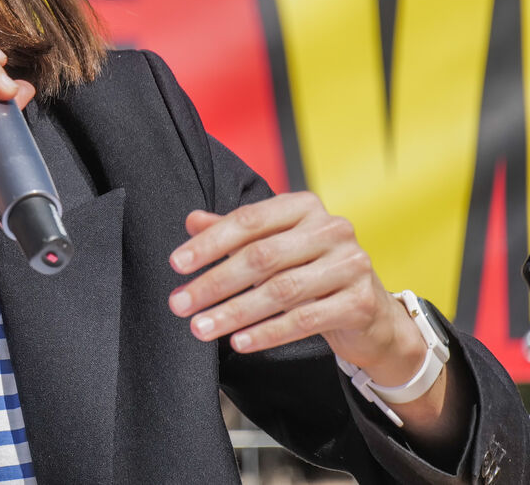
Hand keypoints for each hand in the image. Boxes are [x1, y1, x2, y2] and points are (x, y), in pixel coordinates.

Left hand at [166, 192, 421, 375]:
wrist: (372, 314)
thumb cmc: (312, 272)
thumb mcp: (273, 246)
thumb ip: (235, 233)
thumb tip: (192, 220)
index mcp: (304, 207)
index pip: (248, 221)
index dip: (209, 242)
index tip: (176, 264)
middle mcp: (331, 229)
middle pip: (261, 256)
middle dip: (214, 283)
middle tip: (180, 304)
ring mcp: (351, 264)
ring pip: (280, 290)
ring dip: (233, 312)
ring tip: (201, 328)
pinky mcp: (360, 302)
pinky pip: (305, 320)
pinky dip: (267, 332)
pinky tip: (239, 341)